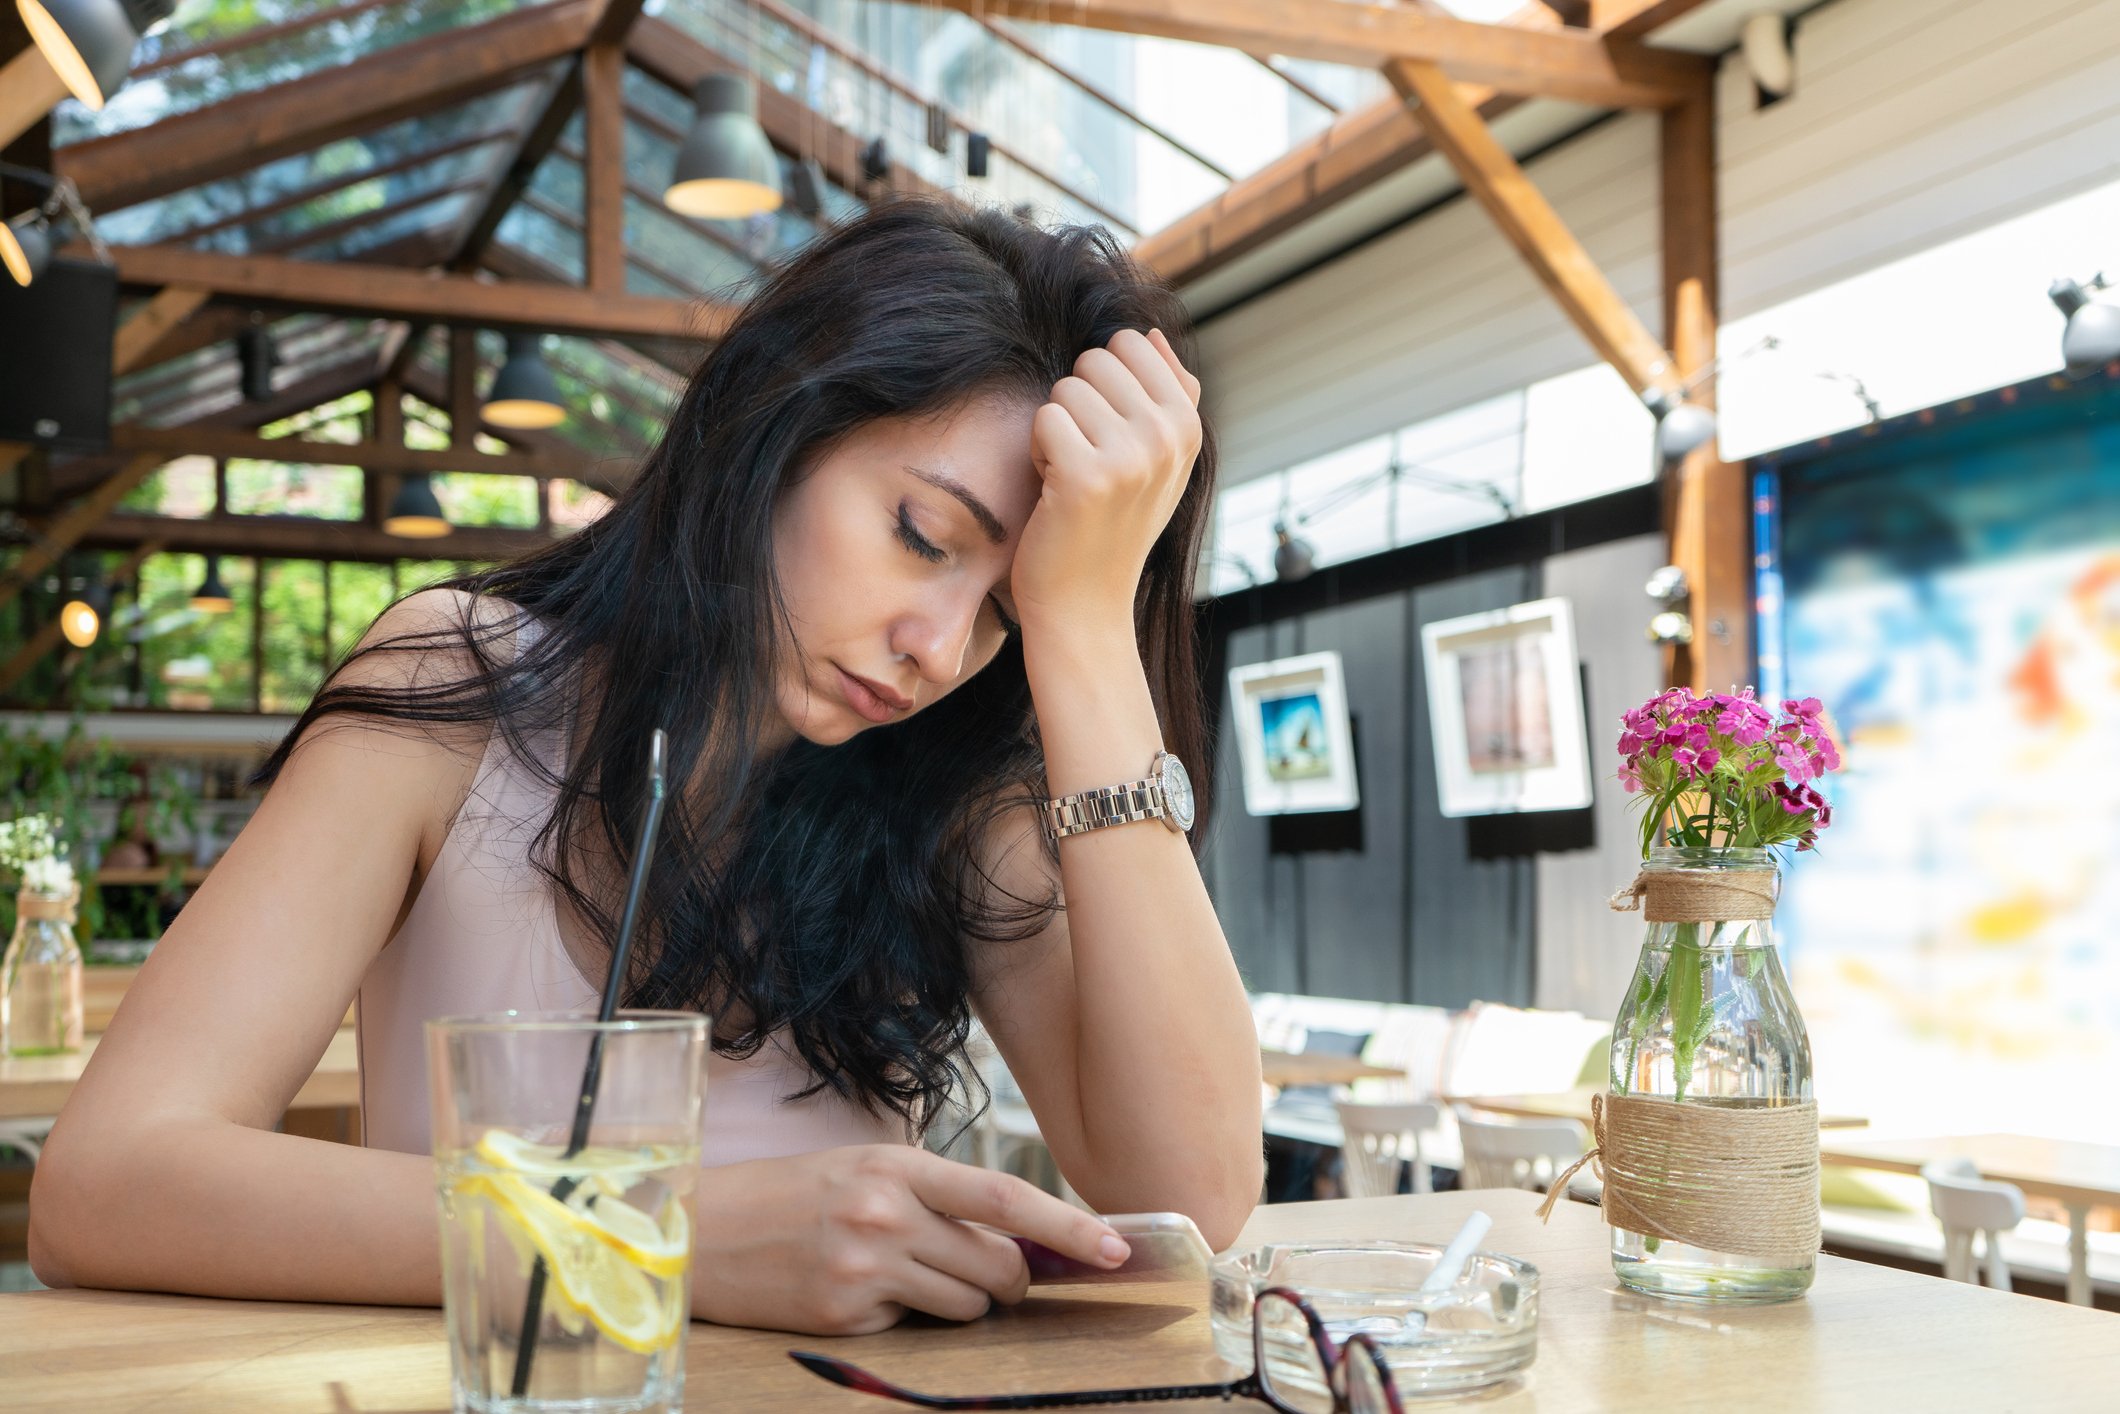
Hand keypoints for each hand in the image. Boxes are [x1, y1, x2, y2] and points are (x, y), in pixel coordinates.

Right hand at [687, 1144, 1129, 1334]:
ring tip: (904, 1275)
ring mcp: (864, 1269)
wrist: (696, 1232)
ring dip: (957, 1302)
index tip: (1114, 1246)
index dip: (1067, 1226)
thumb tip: (1012, 1243)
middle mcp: (886, 1213)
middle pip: (997, 1267)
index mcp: (898, 1165)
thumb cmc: (790, 1197)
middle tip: (988, 1275)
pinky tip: (856, 1293)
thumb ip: (935, 1198)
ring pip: (966, 1307)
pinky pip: (912, 1330)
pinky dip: (900, 1318)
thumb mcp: (865, 1170)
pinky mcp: (844, 1318)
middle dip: (1009, 1281)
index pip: (1005, 1197)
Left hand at [1012, 327, 1203, 632]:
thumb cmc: (1112, 526)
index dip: (1103, 386)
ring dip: (1055, 432)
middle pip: (1093, 361)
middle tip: (1086, 461)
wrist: (1087, 604)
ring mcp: (1132, 456)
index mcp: (1188, 424)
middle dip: (1077, 406)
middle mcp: (1169, 436)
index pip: (1128, 344)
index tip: (1110, 437)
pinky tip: (1054, 491)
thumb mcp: (1157, 460)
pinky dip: (1037, 454)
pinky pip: (1043, 419)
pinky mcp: (1087, 477)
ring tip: (1071, 479)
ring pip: (1065, 388)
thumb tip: (1148, 332)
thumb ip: (1163, 393)